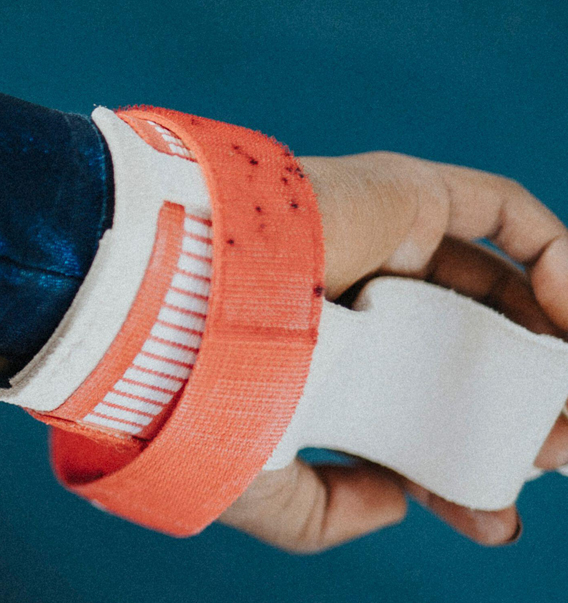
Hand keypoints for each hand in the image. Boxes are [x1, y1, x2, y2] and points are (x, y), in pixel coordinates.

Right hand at [216, 151, 567, 552]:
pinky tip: (564, 321)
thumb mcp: (265, 492)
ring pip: (495, 287)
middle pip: (465, 354)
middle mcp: (348, 301)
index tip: (494, 516)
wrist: (181, 320)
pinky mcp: (401, 195)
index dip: (462, 467)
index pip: (409, 415)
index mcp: (311, 365)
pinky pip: (501, 214)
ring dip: (550, 343)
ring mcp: (377, 244)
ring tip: (566, 397)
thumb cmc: (201, 401)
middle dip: (523, 410)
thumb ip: (330, 511)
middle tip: (553, 454)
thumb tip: (398, 501)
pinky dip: (553, 256)